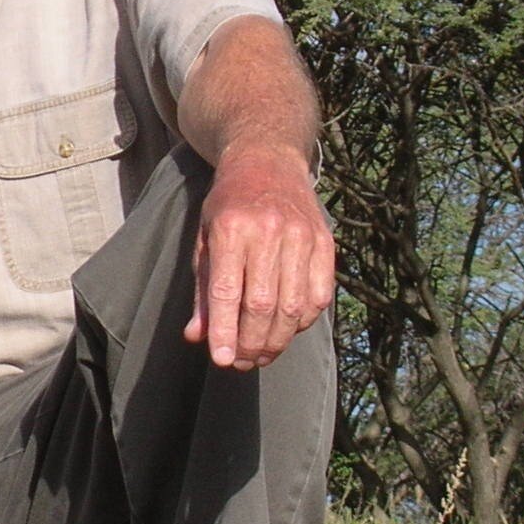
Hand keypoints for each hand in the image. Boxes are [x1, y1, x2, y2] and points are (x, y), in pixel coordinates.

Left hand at [184, 144, 334, 369]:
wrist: (267, 161)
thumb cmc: (228, 205)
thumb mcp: (204, 239)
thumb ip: (203, 289)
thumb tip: (197, 336)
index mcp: (231, 228)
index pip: (229, 292)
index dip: (226, 331)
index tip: (222, 360)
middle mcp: (270, 231)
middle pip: (264, 305)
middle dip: (251, 343)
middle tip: (240, 363)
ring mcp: (302, 236)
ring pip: (294, 307)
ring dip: (277, 340)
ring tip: (260, 355)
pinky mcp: (325, 242)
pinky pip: (319, 296)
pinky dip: (303, 322)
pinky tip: (286, 330)